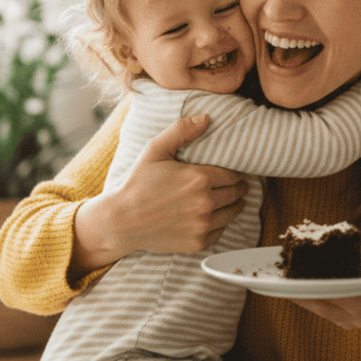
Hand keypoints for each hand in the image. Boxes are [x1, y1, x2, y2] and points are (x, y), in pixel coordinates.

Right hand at [71, 115, 246, 275]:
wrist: (120, 221)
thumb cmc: (137, 183)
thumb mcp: (155, 150)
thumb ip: (181, 130)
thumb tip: (207, 118)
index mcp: (199, 178)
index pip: (233, 175)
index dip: (236, 174)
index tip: (235, 173)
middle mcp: (205, 203)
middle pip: (236, 194)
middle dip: (239, 189)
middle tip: (239, 186)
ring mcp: (202, 225)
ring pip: (231, 214)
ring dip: (233, 206)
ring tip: (231, 201)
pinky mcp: (197, 243)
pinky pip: (220, 232)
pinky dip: (220, 225)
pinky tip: (214, 218)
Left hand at [291, 252, 360, 360]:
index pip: (345, 299)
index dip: (327, 291)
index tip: (310, 281)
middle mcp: (352, 317)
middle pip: (323, 303)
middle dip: (303, 291)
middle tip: (285, 275)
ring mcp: (341, 319)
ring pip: (313, 306)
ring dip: (295, 294)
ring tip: (277, 279)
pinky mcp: (333, 317)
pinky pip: (312, 306)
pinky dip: (298, 296)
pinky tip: (282, 285)